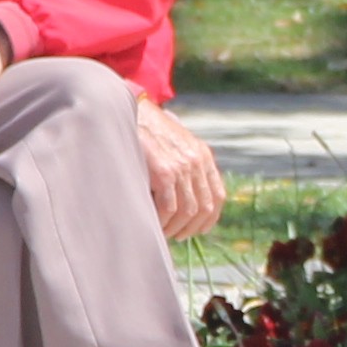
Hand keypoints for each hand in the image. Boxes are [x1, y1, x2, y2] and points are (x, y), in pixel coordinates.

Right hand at [135, 101, 225, 242]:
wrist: (129, 111)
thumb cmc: (147, 131)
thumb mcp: (175, 144)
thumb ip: (185, 165)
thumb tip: (186, 198)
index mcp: (203, 155)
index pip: (217, 196)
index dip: (209, 219)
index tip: (197, 229)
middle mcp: (197, 161)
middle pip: (204, 208)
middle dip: (190, 227)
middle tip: (176, 235)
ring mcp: (182, 166)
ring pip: (187, 211)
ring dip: (175, 227)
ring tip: (163, 231)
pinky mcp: (164, 171)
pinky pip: (169, 207)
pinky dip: (162, 221)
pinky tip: (155, 223)